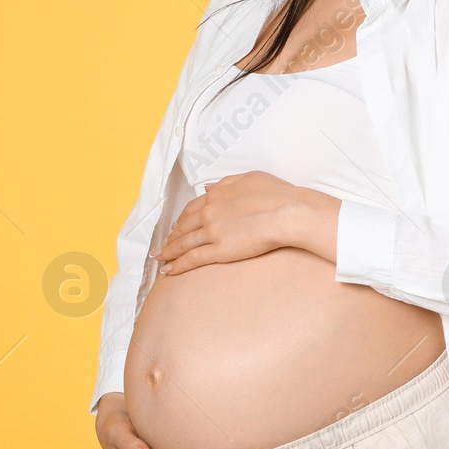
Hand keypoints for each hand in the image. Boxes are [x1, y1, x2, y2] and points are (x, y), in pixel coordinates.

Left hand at [155, 171, 336, 274]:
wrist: (289, 212)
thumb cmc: (277, 194)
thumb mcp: (250, 178)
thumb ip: (226, 182)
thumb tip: (209, 187)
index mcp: (216, 195)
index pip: (191, 209)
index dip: (181, 219)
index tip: (176, 227)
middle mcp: (210, 212)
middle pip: (183, 227)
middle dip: (171, 237)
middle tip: (162, 245)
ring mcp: (213, 232)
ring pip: (184, 244)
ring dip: (168, 252)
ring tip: (159, 258)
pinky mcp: (220, 250)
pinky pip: (192, 259)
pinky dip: (177, 265)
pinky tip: (168, 271)